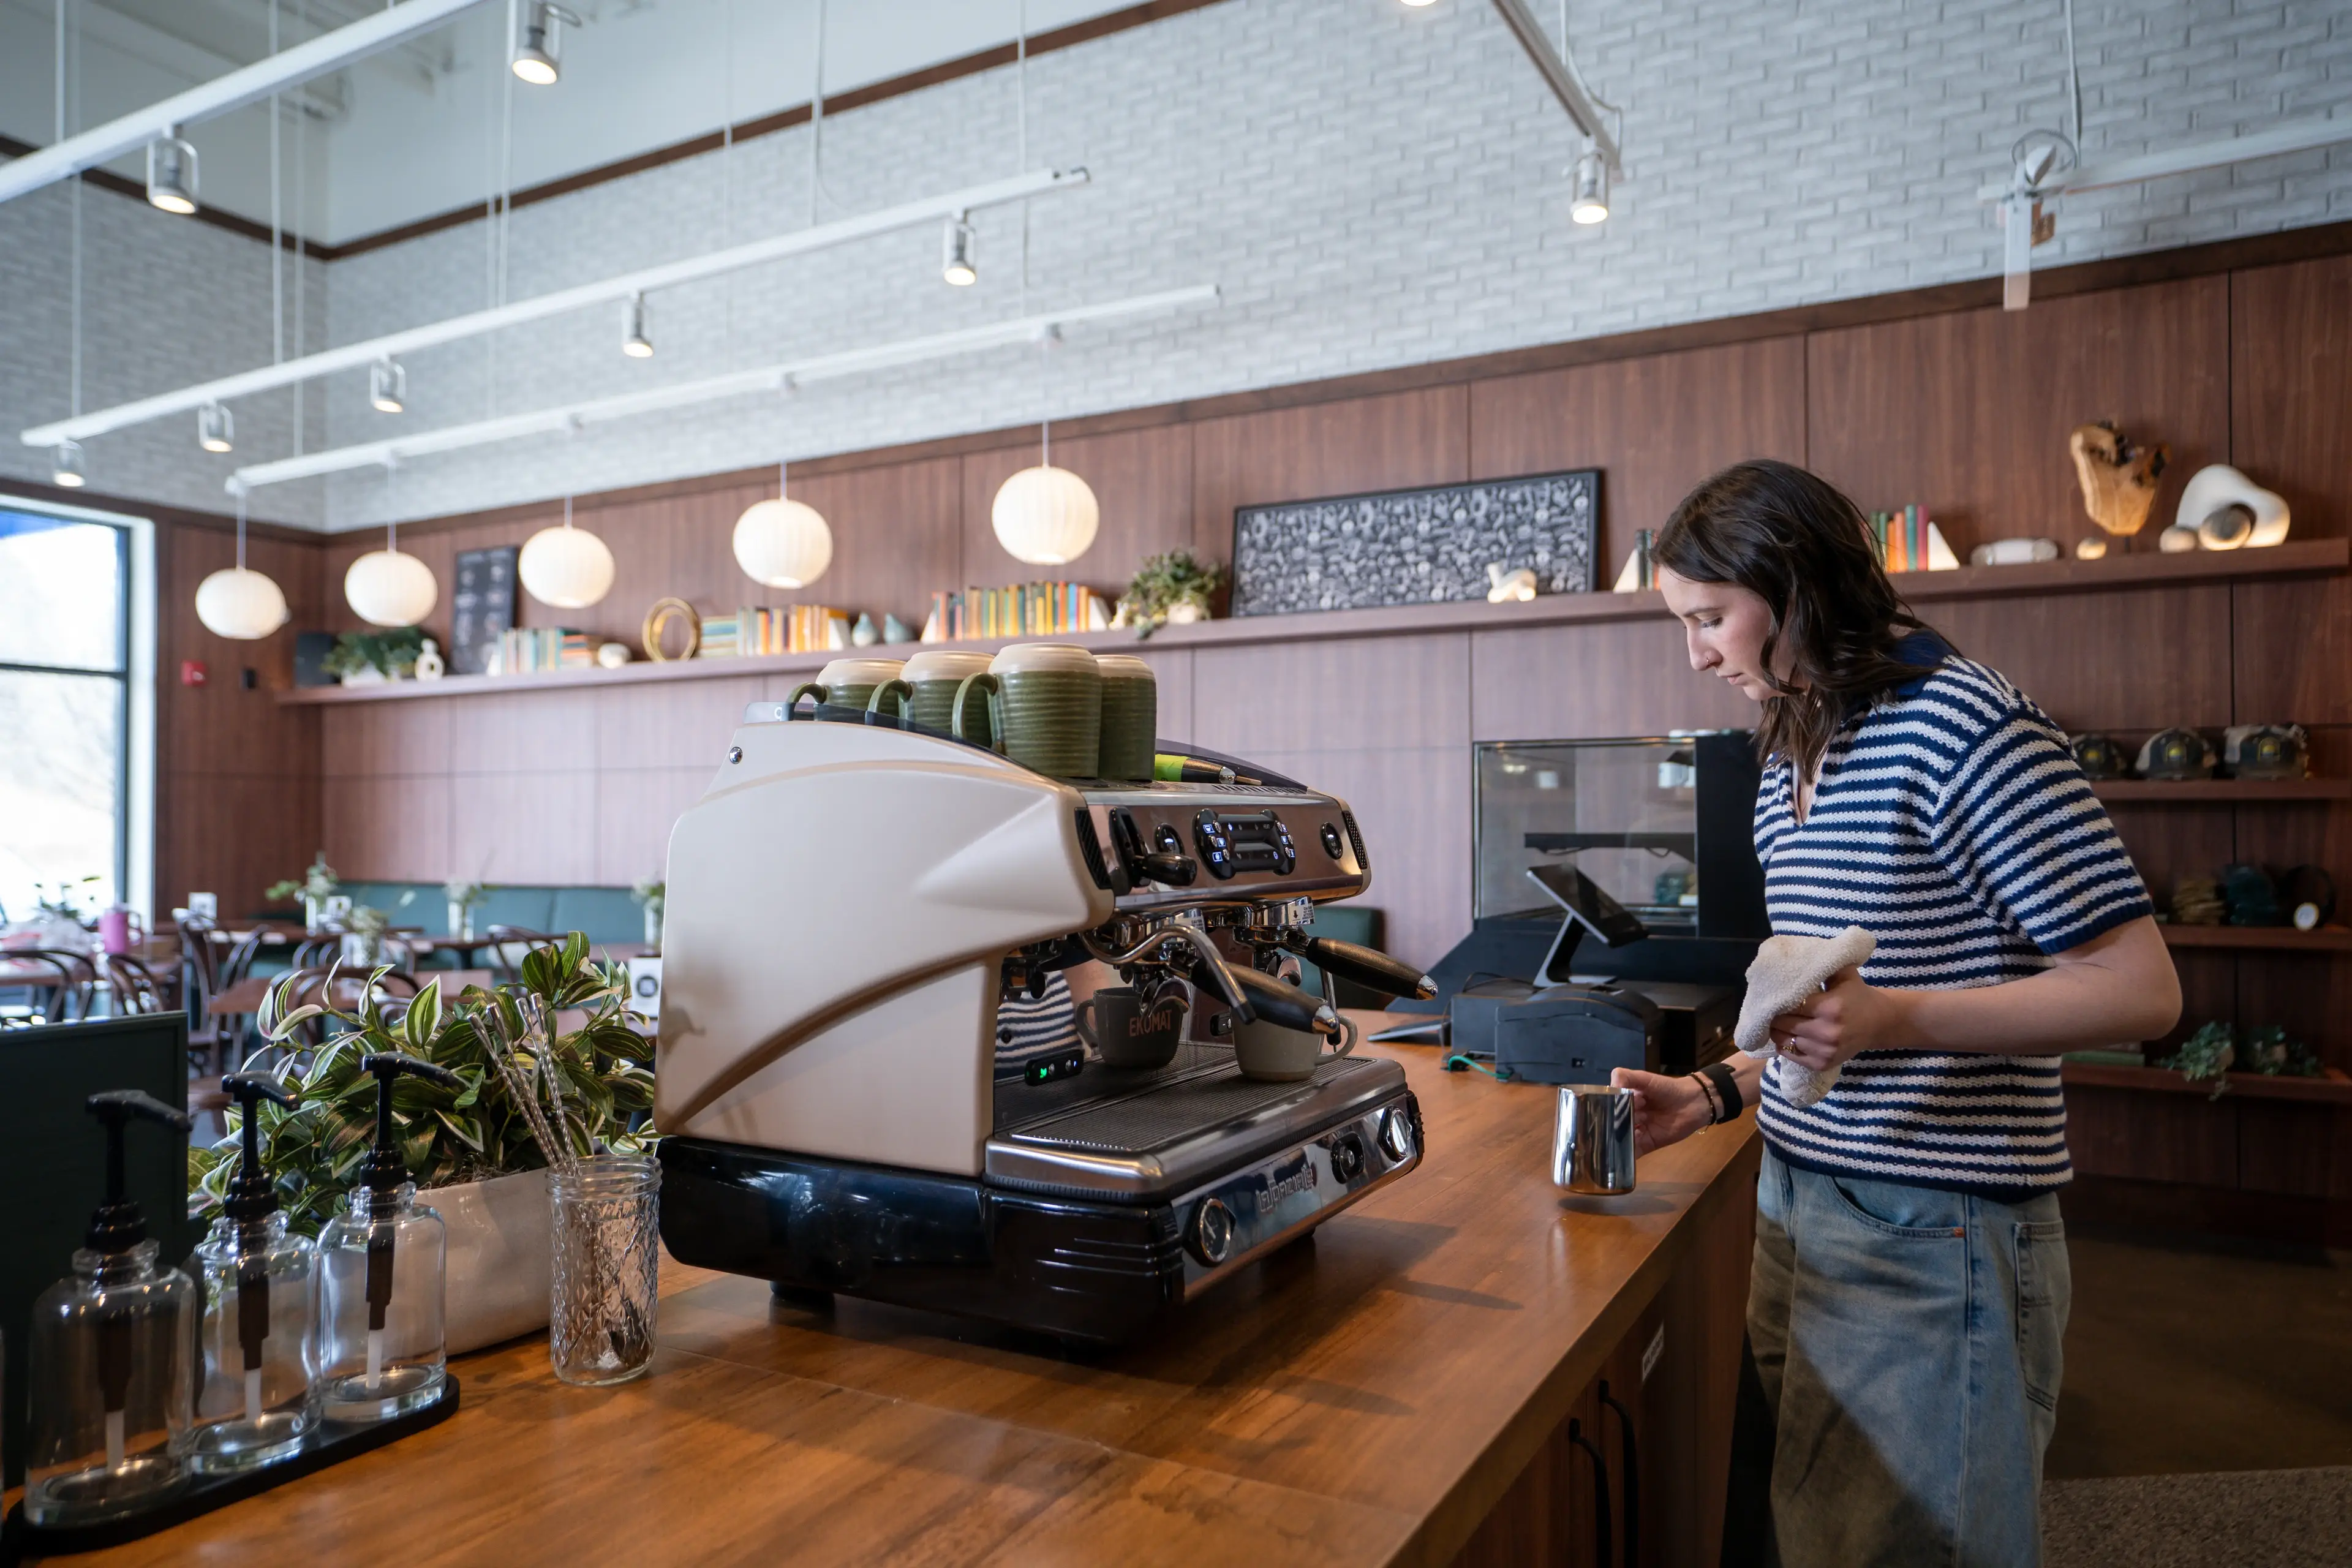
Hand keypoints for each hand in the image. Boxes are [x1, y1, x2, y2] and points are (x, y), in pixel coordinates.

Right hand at [1611, 1067, 1709, 1154]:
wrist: (1694, 1102)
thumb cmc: (1668, 1088)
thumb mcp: (1644, 1078)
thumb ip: (1625, 1077)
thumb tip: (1610, 1087)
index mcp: (1625, 1101)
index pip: (1608, 1107)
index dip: (1603, 1110)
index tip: (1597, 1114)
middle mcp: (1628, 1117)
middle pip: (1613, 1125)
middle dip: (1609, 1127)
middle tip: (1604, 1130)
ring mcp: (1638, 1131)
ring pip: (1622, 1138)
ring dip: (1616, 1141)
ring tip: (1609, 1143)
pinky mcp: (1648, 1143)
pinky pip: (1634, 1151)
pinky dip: (1627, 1154)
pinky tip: (1621, 1153)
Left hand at [1767, 965, 1908, 1070]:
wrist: (1878, 1023)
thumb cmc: (1856, 995)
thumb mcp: (1843, 974)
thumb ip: (1822, 964)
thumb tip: (1794, 956)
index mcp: (1831, 1007)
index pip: (1791, 1004)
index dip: (1780, 999)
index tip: (1775, 994)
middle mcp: (1828, 1032)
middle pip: (1783, 1023)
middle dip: (1776, 1014)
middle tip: (1774, 1007)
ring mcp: (1825, 1051)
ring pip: (1783, 1040)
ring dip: (1778, 1030)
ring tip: (1780, 1020)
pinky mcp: (1822, 1064)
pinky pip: (1790, 1055)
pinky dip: (1784, 1045)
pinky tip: (1789, 1034)